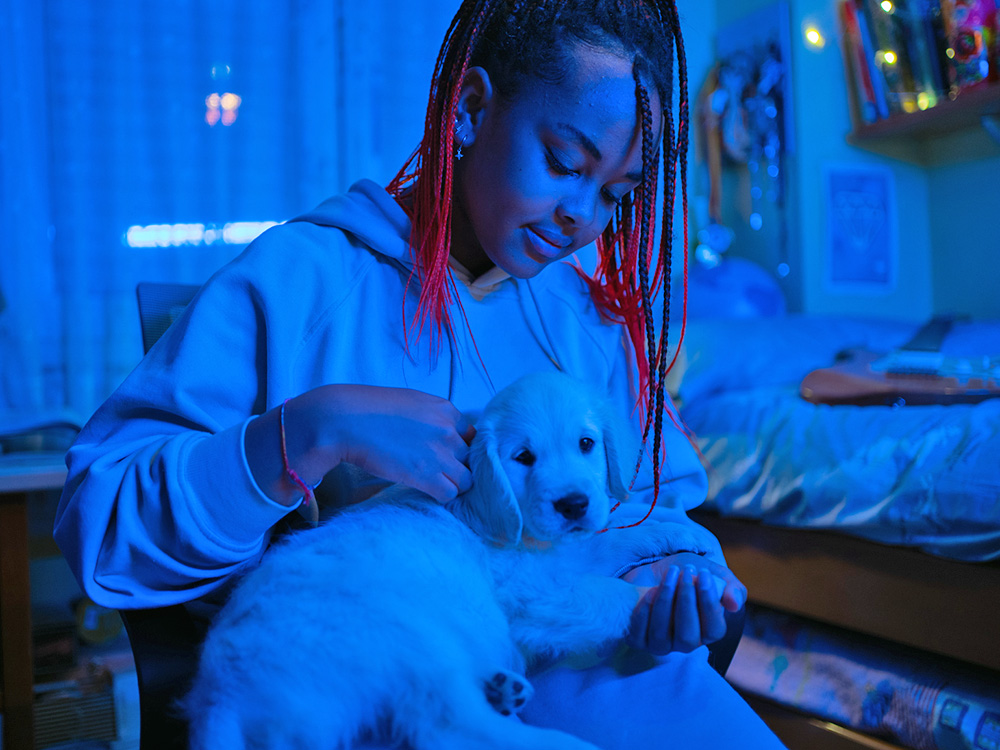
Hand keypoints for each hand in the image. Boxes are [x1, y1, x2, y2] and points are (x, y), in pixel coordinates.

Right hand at [318, 384, 475, 502]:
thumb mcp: (411, 402)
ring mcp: (439, 454)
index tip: (448, 455)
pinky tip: (428, 491)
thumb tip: (435, 433)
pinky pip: (450, 493)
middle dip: (457, 465)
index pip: (471, 435)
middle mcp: (448, 431)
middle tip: (440, 471)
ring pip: (466, 479)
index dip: (460, 448)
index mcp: (446, 410)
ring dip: (453, 483)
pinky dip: (442, 496)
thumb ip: (431, 416)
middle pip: (470, 458)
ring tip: (436, 483)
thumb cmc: (370, 408)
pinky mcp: (426, 475)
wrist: (346, 420)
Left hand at [623, 552, 746, 654]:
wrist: (652, 568)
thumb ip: (730, 587)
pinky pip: (640, 635)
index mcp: (708, 632)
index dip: (709, 603)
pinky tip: (649, 591)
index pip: (714, 629)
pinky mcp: (638, 639)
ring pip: (663, 634)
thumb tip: (734, 604)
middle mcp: (685, 643)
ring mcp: (661, 644)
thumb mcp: (711, 573)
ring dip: (666, 602)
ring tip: (669, 576)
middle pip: (688, 635)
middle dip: (687, 601)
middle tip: (685, 573)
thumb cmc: (684, 574)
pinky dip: (644, 612)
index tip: (702, 574)